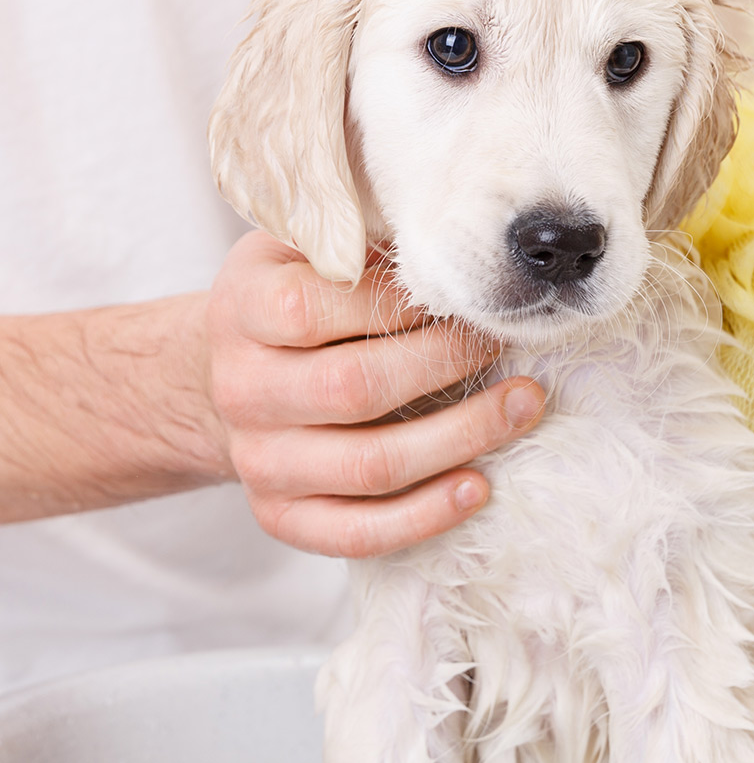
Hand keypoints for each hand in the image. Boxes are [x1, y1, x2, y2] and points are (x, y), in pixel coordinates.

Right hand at [206, 232, 545, 557]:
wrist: (223, 376)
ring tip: (523, 407)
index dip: (399, 303)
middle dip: (446, 365)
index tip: (461, 294)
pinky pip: (356, 532)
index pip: (316, 307)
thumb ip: (358, 234)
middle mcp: (243, 389)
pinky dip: (424, 516)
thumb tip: (449, 231)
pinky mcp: (280, 516)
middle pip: (354, 388)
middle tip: (507, 344)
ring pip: (368, 466)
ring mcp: (260, 460)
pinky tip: (478, 487)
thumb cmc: (291, 296)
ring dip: (460, 438)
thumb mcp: (304, 246)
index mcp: (243, 308)